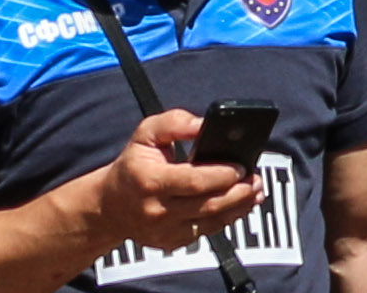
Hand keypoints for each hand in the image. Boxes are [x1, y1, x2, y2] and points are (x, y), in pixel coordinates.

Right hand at [90, 113, 268, 254]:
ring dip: (238, 208)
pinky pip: (204, 232)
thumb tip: (205, 124)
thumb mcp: (146, 134)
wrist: (110, 205)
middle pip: (208, 205)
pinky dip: (224, 220)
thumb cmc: (133, 165)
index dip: (222, 175)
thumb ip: (176, 122)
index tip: (242, 166)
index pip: (194, 181)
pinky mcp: (170, 243)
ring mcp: (163, 231)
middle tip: (256, 179)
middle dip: (239, 193)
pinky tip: (237, 206)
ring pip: (210, 222)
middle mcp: (157, 210)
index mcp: (151, 181)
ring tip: (255, 192)